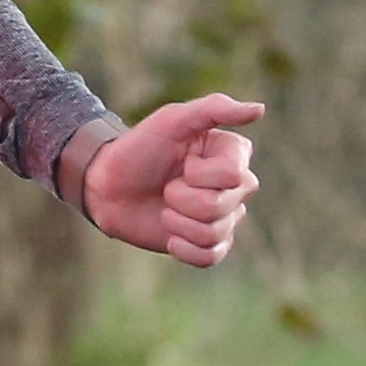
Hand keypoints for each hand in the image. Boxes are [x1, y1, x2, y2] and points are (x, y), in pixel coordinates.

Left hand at [74, 95, 262, 266]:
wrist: (106, 185)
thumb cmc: (138, 148)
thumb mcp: (171, 121)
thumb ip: (214, 108)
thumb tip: (260, 109)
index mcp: (233, 156)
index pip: (233, 176)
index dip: (197, 174)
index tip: (180, 162)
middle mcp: (235, 187)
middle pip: (222, 207)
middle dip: (181, 198)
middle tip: (166, 187)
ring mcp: (222, 217)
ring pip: (214, 233)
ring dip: (177, 222)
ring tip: (164, 207)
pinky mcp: (207, 243)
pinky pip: (211, 256)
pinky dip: (185, 249)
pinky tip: (169, 236)